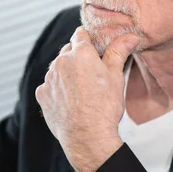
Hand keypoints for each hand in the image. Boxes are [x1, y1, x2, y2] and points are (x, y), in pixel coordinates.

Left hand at [35, 27, 139, 171]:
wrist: (87, 136)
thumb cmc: (105, 106)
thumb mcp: (116, 76)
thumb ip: (119, 52)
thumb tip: (130, 36)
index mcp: (81, 53)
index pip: (80, 34)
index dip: (88, 39)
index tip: (94, 47)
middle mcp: (61, 61)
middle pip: (68, 50)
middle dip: (78, 57)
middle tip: (91, 72)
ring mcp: (49, 78)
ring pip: (58, 67)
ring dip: (66, 72)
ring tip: (81, 89)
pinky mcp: (42, 94)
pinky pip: (49, 85)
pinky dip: (57, 89)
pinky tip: (69, 100)